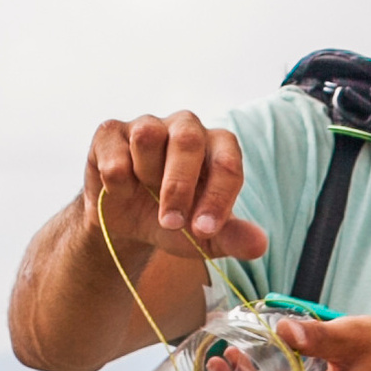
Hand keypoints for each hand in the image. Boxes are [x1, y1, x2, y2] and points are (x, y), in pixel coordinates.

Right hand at [84, 113, 267, 268]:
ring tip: (145, 194)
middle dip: (179, 186)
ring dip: (146, 176)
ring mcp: (146, 125)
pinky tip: (121, 192)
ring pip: (147, 136)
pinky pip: (115, 154)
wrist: (126, 225)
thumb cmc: (174, 222)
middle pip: (187, 139)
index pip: (227, 162)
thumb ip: (233, 238)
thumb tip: (260, 245)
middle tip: (172, 223)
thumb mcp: (204, 237)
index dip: (218, 197)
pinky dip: (118, 182)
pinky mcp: (111, 133)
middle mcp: (185, 128)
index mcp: (217, 148)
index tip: (204, 231)